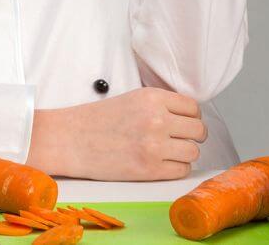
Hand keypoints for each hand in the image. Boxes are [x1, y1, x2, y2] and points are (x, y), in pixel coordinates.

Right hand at [27, 88, 207, 180]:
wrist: (70, 140)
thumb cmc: (97, 120)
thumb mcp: (131, 99)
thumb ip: (160, 104)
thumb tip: (189, 117)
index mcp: (152, 98)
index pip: (194, 108)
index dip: (190, 117)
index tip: (181, 123)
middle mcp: (157, 119)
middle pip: (199, 130)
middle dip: (191, 136)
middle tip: (176, 139)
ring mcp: (154, 145)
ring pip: (193, 152)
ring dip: (183, 154)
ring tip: (165, 152)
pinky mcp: (149, 169)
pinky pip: (182, 170)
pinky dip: (174, 168)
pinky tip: (159, 163)